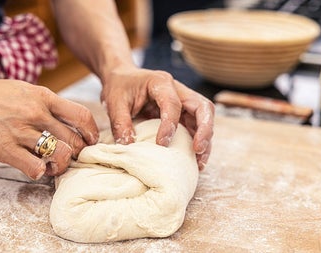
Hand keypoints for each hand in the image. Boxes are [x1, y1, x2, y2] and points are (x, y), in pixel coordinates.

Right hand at [0, 71, 98, 179]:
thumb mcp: (23, 89)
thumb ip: (46, 103)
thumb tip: (66, 119)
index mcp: (43, 96)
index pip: (82, 115)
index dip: (92, 132)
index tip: (91, 140)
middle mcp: (36, 113)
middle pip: (75, 140)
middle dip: (78, 153)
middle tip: (72, 157)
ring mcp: (21, 132)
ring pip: (60, 155)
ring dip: (61, 165)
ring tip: (54, 165)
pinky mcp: (6, 150)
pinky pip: (36, 168)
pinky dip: (40, 172)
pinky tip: (34, 168)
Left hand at [100, 66, 214, 169]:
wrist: (122, 78)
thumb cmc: (120, 87)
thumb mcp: (114, 103)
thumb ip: (120, 123)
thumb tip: (128, 147)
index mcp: (161, 82)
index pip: (173, 104)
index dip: (170, 125)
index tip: (162, 144)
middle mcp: (178, 90)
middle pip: (203, 107)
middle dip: (204, 129)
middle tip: (198, 150)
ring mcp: (184, 102)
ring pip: (205, 119)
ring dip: (205, 140)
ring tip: (200, 162)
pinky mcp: (184, 114)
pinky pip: (197, 127)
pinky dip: (198, 143)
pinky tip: (195, 160)